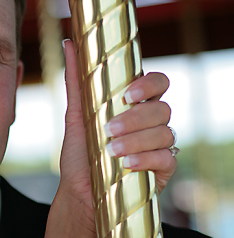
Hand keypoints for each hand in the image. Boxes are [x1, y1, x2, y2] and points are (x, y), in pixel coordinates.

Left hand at [59, 40, 176, 231]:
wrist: (79, 193)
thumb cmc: (80, 155)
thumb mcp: (75, 116)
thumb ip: (76, 80)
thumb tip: (69, 44)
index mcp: (136, 105)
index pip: (157, 83)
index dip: (149, 84)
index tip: (128, 94)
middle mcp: (152, 123)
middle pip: (162, 108)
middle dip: (136, 118)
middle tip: (110, 128)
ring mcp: (160, 146)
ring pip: (165, 133)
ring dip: (137, 140)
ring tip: (112, 150)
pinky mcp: (163, 169)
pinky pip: (167, 158)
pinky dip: (146, 159)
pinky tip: (127, 163)